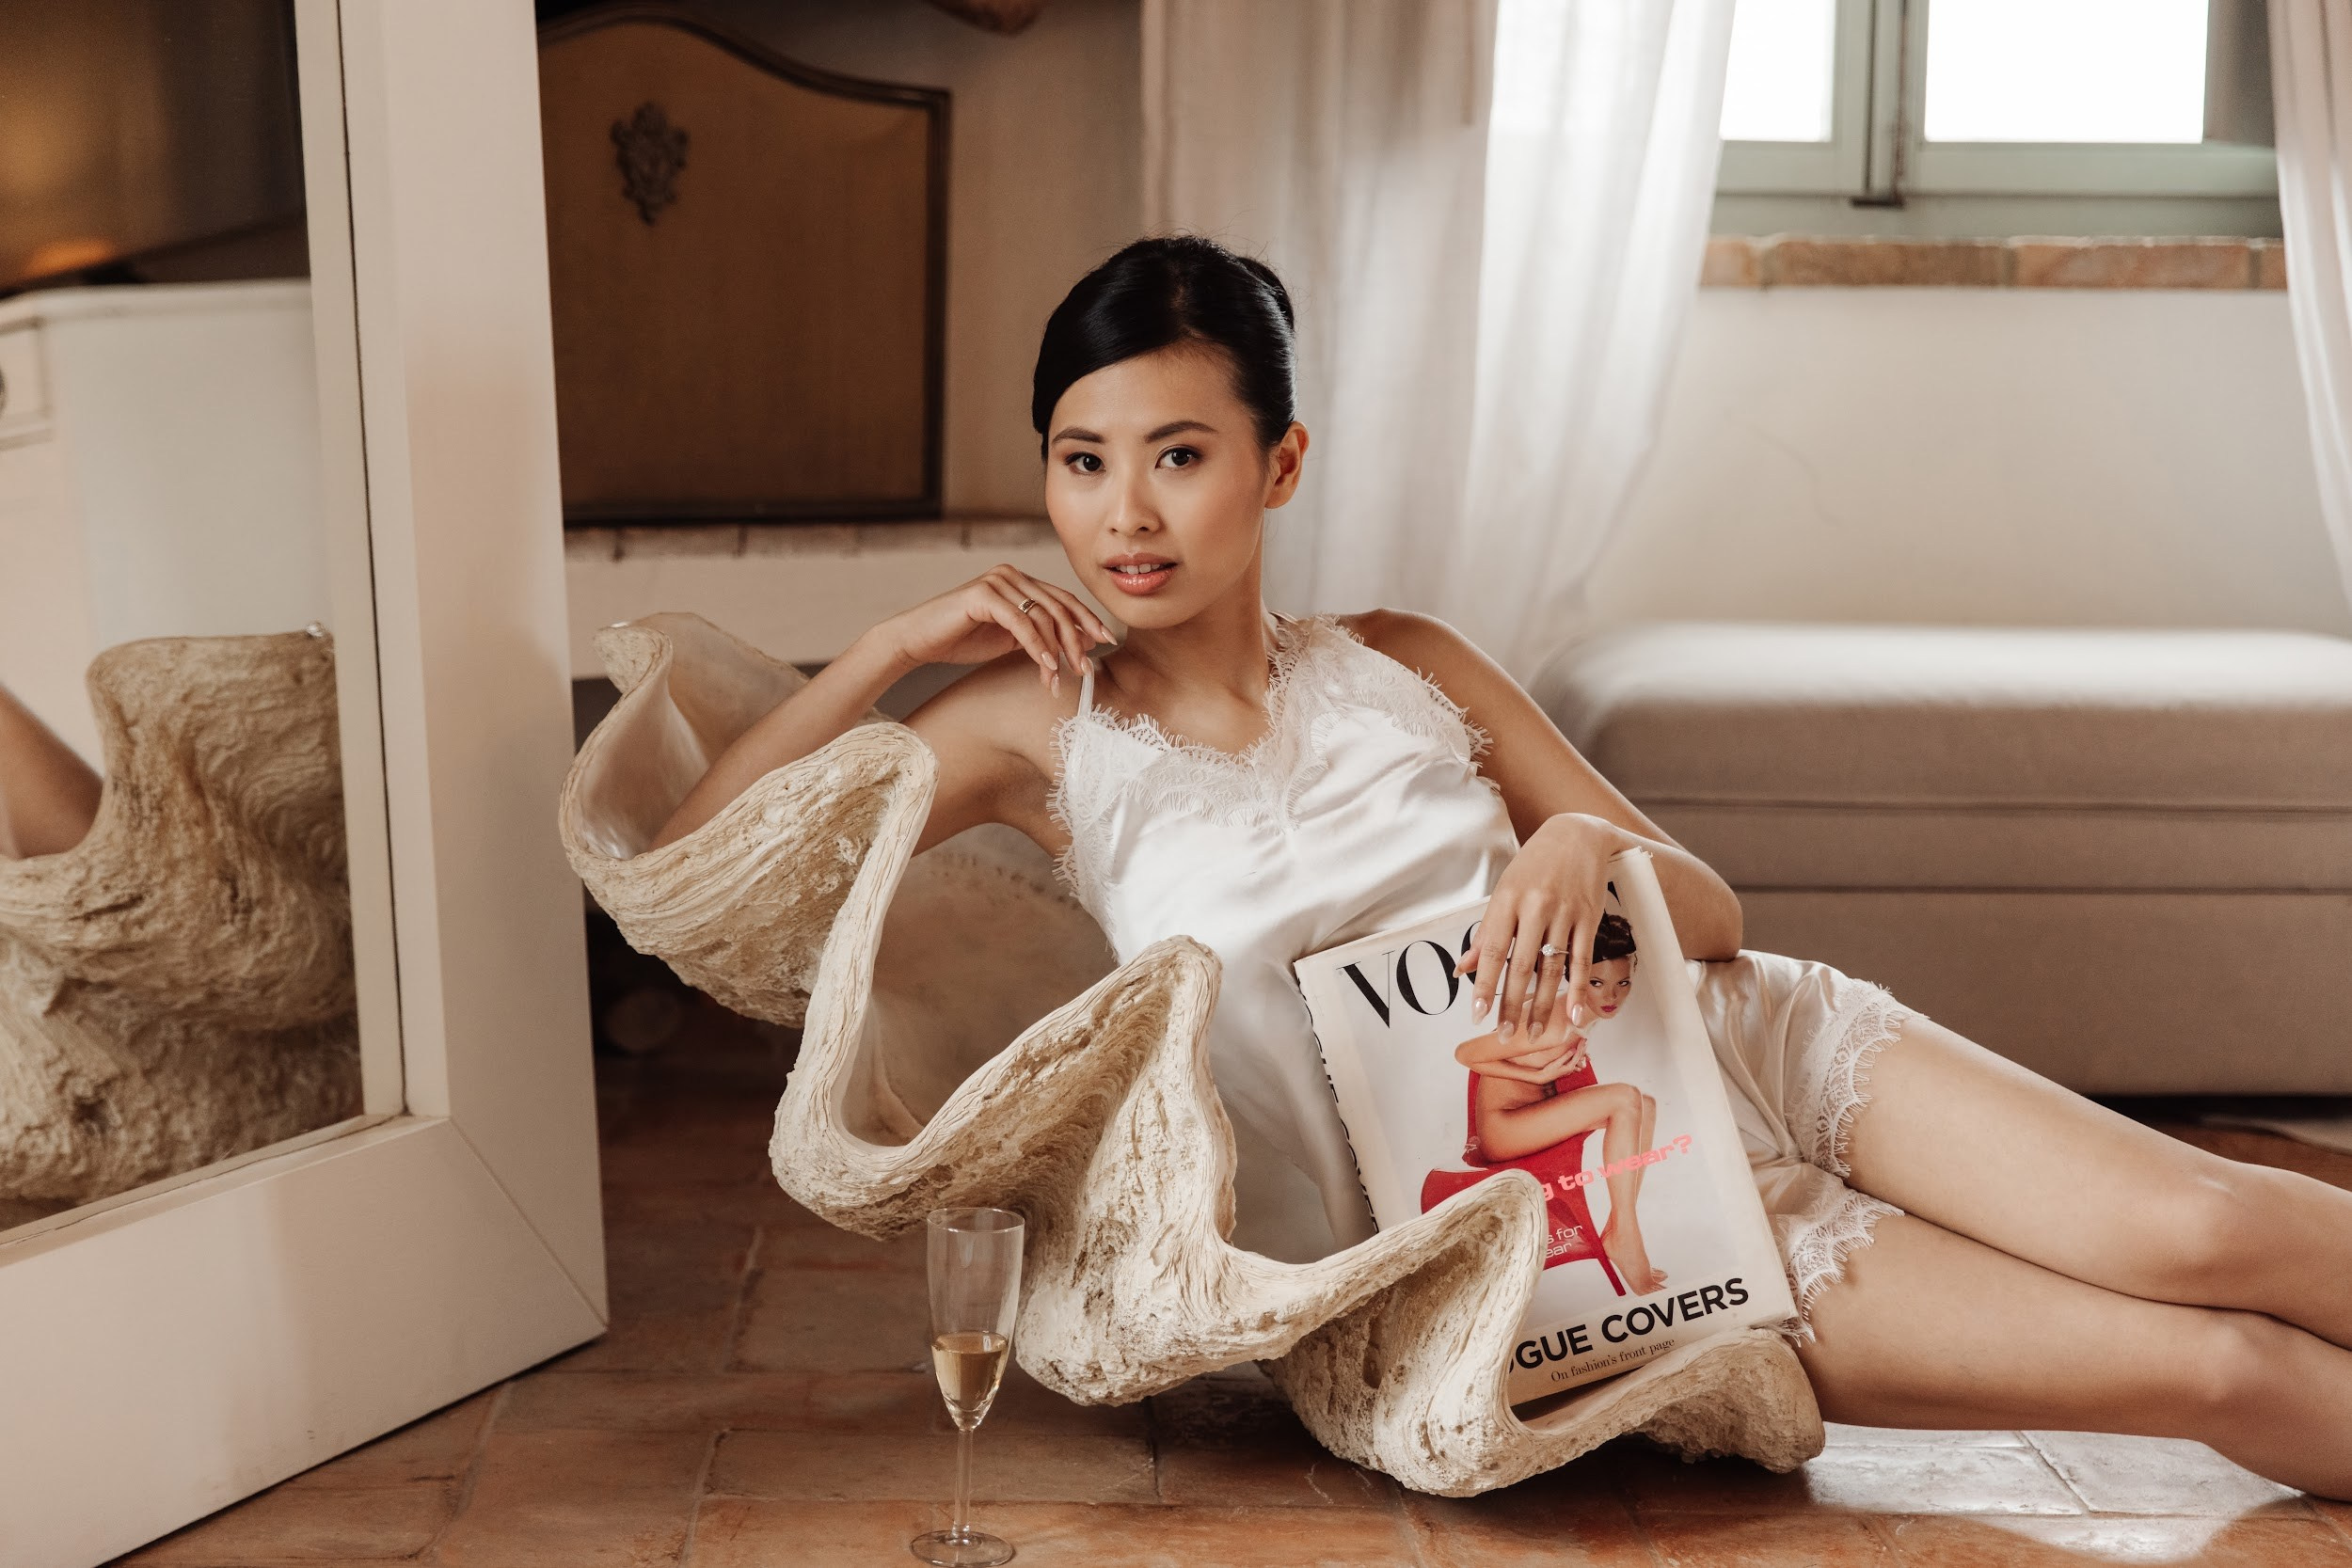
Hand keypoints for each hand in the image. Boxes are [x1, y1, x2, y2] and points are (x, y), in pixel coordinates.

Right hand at [874, 564, 1116, 693]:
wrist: (918, 641)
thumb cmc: (961, 640)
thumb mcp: (1009, 639)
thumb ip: (1040, 635)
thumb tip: (1080, 644)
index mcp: (1019, 581)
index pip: (1063, 599)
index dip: (1087, 620)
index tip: (1106, 641)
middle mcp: (1011, 575)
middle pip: (1058, 606)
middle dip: (1076, 638)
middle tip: (1086, 667)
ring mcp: (996, 581)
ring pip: (1042, 615)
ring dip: (1057, 648)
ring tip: (1063, 674)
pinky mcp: (982, 595)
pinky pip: (1020, 622)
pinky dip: (1036, 645)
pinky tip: (1046, 665)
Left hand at [1457, 812, 1626, 1047]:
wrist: (1577, 834)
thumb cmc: (1534, 864)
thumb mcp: (1504, 890)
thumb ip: (1486, 932)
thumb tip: (1464, 968)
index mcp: (1508, 899)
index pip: (1494, 950)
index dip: (1484, 984)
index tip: (1477, 1013)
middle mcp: (1535, 907)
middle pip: (1521, 964)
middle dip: (1511, 1003)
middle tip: (1505, 1034)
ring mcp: (1564, 913)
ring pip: (1551, 967)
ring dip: (1542, 1004)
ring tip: (1532, 1032)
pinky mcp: (1589, 918)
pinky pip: (1582, 960)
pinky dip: (1577, 990)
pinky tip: (1573, 1014)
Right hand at [1537, 1038, 1589, 1080]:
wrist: (1545, 1077)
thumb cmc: (1549, 1070)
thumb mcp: (1557, 1063)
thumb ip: (1566, 1056)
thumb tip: (1574, 1049)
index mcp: (1570, 1066)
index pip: (1577, 1054)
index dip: (1580, 1046)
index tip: (1582, 1039)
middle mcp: (1571, 1068)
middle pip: (1579, 1056)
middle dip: (1582, 1047)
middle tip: (1585, 1040)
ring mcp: (1569, 1068)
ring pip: (1578, 1058)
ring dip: (1580, 1051)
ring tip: (1582, 1044)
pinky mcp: (1567, 1068)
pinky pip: (1574, 1060)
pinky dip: (1576, 1054)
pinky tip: (1576, 1051)